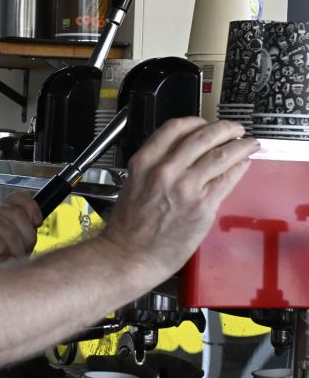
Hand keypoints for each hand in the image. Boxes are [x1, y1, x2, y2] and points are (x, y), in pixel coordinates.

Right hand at [101, 117, 257, 284]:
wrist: (130, 256)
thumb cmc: (129, 227)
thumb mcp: (134, 183)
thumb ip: (156, 166)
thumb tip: (183, 154)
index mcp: (145, 162)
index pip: (176, 127)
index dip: (197, 122)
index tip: (206, 124)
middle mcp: (165, 170)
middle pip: (202, 136)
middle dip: (224, 129)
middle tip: (234, 129)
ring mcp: (186, 187)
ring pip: (220, 155)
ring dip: (239, 145)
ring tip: (248, 143)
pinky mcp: (202, 206)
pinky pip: (227, 179)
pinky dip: (239, 167)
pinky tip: (243, 164)